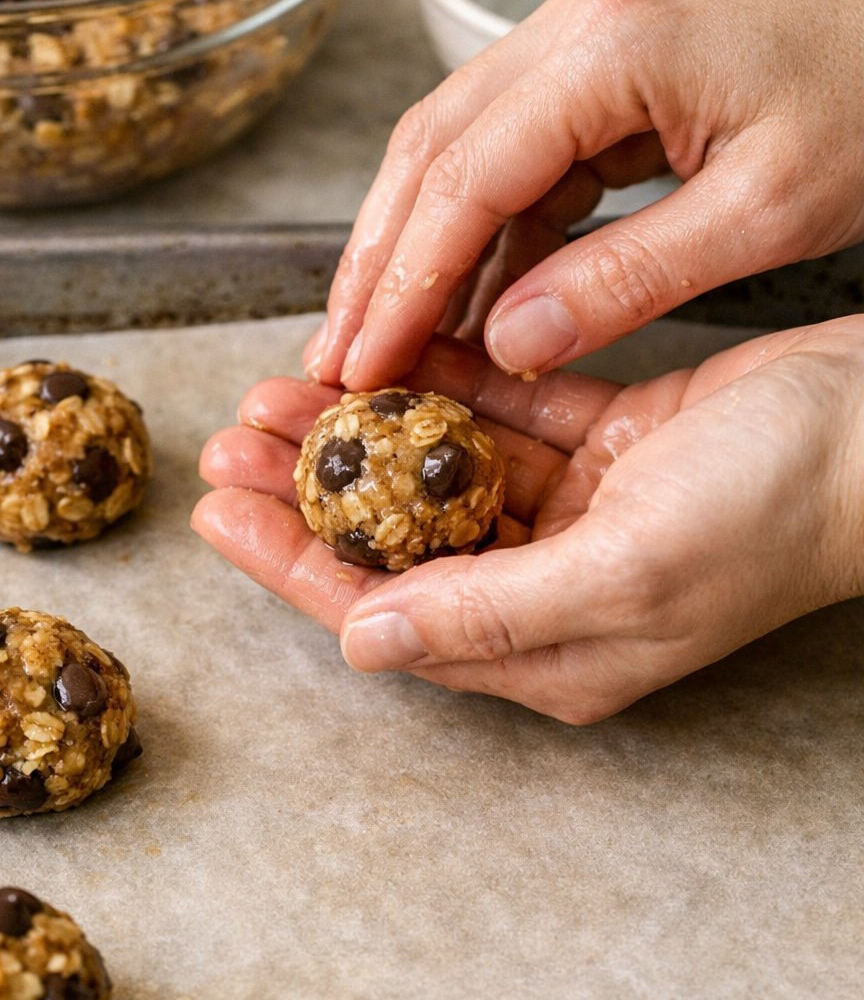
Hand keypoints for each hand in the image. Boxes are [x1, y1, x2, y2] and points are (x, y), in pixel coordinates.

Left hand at [194, 317, 863, 723]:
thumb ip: (491, 613)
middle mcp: (552, 588)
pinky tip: (383, 350)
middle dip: (309, 490)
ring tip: (280, 386)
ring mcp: (578, 515)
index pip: (386, 614)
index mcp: (551, 649)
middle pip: (395, 542)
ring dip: (360, 428)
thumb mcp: (627, 572)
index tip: (218, 510)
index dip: (292, 563)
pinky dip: (440, 382)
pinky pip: (498, 415)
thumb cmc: (781, 510)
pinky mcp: (604, 445)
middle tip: (232, 435)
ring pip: (434, 473)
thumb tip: (365, 644)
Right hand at [304, 0, 863, 390]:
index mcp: (615, 42)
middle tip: (337, 353)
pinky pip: (519, 146)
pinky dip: (489, 226)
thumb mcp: (767, 212)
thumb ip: (628, 278)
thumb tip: (510, 341)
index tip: (360, 361)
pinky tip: (474, 296)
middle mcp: (580, 15)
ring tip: (386, 339)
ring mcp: (588, 26)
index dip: (404, 279)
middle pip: (433, 145)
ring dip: (420, 244)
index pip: (466, 173)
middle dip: (380, 259)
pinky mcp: (606, 54)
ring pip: (460, 143)